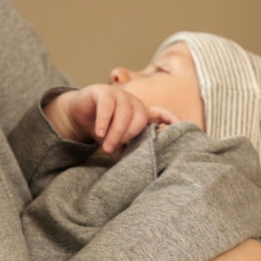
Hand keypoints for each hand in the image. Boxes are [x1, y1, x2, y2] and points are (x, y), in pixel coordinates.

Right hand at [44, 85, 177, 155]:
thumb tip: (138, 167)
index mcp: (141, 114)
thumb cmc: (103, 129)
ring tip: (106, 147)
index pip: (161, 113)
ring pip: (123, 115)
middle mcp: (133, 103)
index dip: (171, 118)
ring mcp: (119, 96)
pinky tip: (100, 133)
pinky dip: (104, 122)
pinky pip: (107, 108)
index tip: (182, 125)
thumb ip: (128, 149)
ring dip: (115, 133)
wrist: (79, 115)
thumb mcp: (117, 142)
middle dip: (127, 137)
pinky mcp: (103, 93)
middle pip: (138, 120)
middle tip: (114, 150)